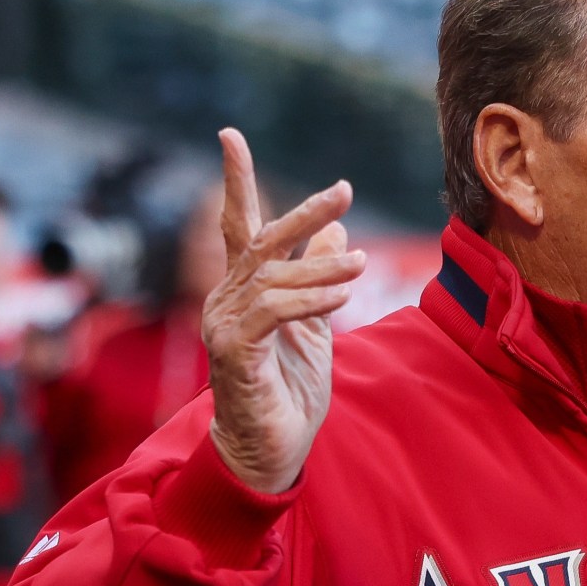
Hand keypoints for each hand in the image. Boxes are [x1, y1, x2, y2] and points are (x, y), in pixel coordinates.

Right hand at [203, 128, 365, 492]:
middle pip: (262, 242)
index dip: (236, 182)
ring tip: (364, 266)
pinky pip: (271, 313)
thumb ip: (320, 276)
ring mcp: (223, 326)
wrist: (274, 449)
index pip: (240, 227)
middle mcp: (226, 300)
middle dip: (304, 213)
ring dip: (322, 269)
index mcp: (245, 291)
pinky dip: (308, 302)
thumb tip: (339, 231)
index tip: (229, 136)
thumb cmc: (290, 388)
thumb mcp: (316, 323)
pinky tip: (340, 298)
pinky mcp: (232, 353)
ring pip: (273, 277)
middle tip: (344, 190)